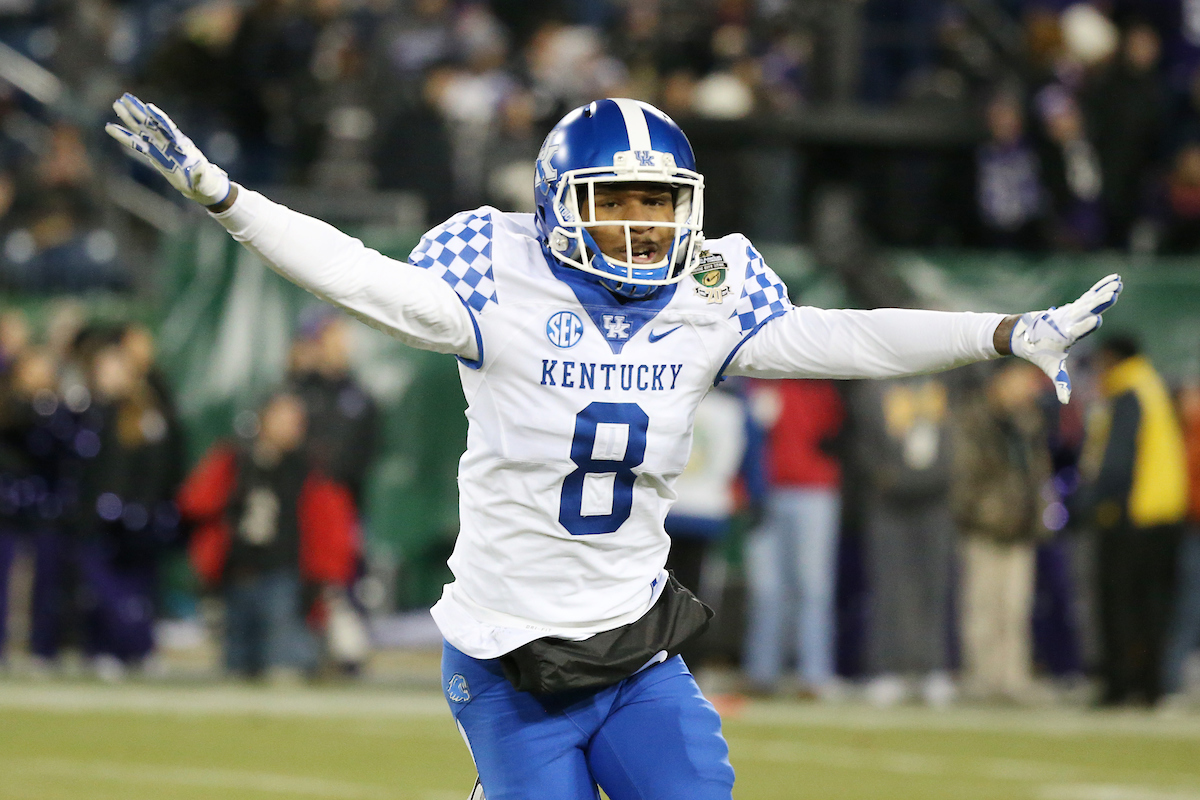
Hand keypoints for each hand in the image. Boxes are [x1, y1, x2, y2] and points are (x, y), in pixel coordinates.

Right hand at [105, 93, 230, 206]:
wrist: (199, 185)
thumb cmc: (204, 182)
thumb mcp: (204, 179)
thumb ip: (201, 174)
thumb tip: (199, 168)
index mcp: (181, 145)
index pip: (168, 128)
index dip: (159, 118)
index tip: (148, 107)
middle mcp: (168, 142)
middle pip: (151, 123)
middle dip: (139, 111)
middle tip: (125, 97)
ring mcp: (159, 146)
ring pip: (142, 129)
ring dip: (129, 117)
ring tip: (116, 104)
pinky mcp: (153, 154)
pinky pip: (136, 143)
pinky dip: (124, 136)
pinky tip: (111, 128)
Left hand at [1009, 273, 1122, 403]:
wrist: (1023, 335)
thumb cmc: (1040, 353)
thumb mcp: (1052, 368)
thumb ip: (1061, 382)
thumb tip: (1064, 402)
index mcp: (1064, 335)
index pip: (1076, 330)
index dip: (1086, 325)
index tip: (1097, 319)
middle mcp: (1067, 321)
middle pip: (1085, 311)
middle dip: (1098, 303)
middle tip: (1112, 295)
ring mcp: (1070, 312)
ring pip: (1089, 300)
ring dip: (1103, 292)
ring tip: (1118, 284)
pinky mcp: (1073, 307)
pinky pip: (1090, 295)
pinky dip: (1101, 287)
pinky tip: (1115, 279)